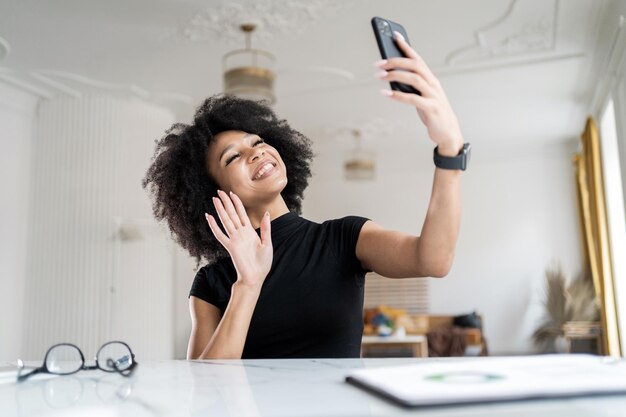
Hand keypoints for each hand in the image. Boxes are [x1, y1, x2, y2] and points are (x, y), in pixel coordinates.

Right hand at [205, 190, 272, 289]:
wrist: (255, 277)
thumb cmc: (263, 263)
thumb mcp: (267, 243)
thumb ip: (266, 228)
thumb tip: (266, 213)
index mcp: (250, 232)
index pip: (242, 213)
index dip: (237, 203)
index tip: (232, 193)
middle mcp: (240, 233)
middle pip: (232, 214)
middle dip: (226, 202)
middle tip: (219, 191)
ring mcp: (234, 239)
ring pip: (226, 221)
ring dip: (220, 210)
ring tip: (214, 199)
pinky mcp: (230, 247)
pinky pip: (220, 234)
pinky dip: (214, 226)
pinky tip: (209, 217)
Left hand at [377, 31, 463, 155]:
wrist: (448, 133)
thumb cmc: (433, 113)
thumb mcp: (422, 97)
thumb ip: (411, 87)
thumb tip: (392, 77)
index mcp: (431, 79)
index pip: (418, 58)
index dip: (407, 47)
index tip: (395, 36)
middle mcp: (433, 84)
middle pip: (415, 66)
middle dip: (396, 61)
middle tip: (379, 63)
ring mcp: (433, 96)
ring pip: (414, 79)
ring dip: (395, 76)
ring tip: (380, 76)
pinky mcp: (431, 108)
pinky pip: (413, 99)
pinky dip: (398, 95)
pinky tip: (386, 93)